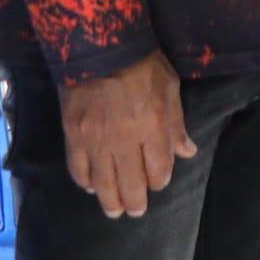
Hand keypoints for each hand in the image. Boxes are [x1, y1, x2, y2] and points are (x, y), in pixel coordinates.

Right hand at [59, 51, 196, 218]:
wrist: (100, 48)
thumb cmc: (143, 64)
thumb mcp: (170, 87)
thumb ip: (176, 124)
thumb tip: (187, 151)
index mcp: (152, 127)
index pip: (158, 169)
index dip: (159, 180)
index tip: (158, 183)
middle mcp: (124, 140)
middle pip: (130, 183)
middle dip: (135, 200)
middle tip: (135, 211)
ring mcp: (95, 140)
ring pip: (102, 182)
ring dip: (109, 200)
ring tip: (114, 211)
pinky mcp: (73, 135)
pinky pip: (77, 168)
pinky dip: (84, 181)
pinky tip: (90, 187)